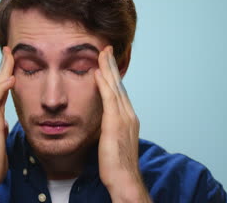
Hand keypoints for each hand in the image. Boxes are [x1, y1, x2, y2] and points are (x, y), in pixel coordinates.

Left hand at [94, 46, 151, 202]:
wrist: (124, 178)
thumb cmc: (117, 165)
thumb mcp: (113, 141)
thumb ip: (109, 128)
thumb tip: (102, 123)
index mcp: (128, 118)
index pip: (119, 92)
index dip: (113, 76)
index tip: (107, 63)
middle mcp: (128, 114)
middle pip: (119, 84)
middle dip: (112, 66)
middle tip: (106, 49)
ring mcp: (124, 117)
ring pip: (115, 87)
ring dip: (108, 68)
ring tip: (102, 53)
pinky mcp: (115, 122)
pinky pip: (109, 98)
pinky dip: (104, 84)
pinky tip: (98, 72)